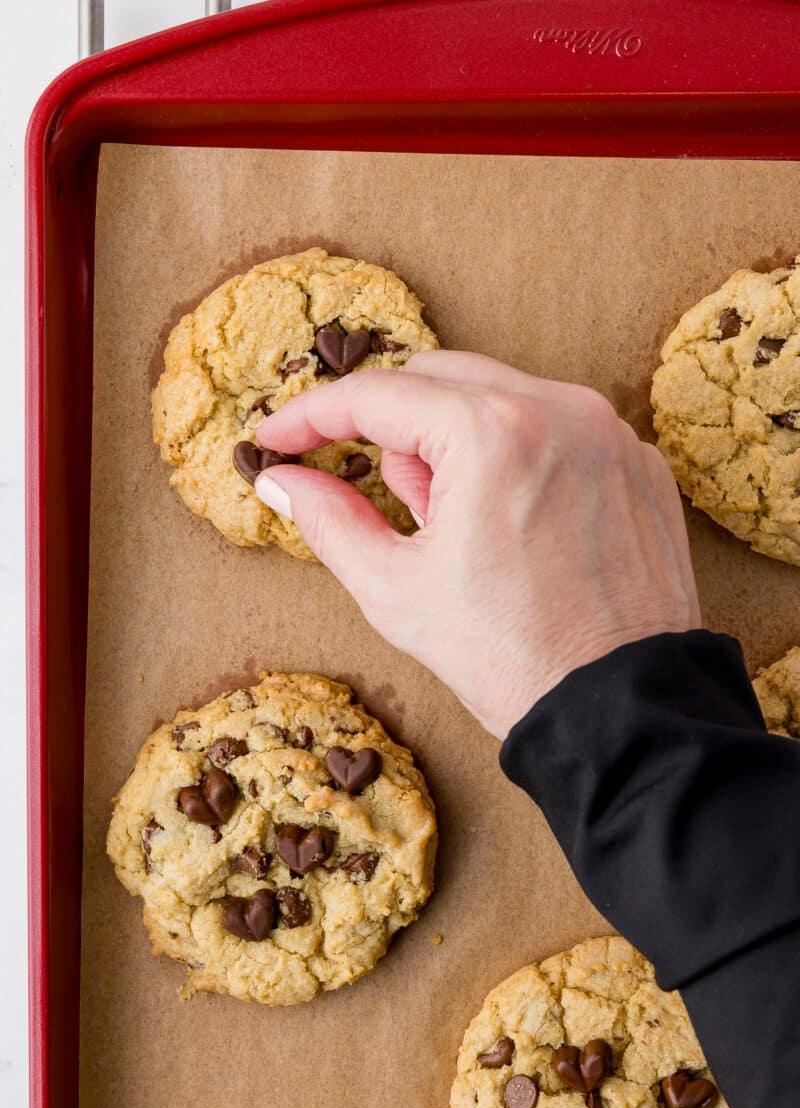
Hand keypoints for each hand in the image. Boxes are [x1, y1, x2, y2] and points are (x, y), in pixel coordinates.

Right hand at [254, 351, 700, 738]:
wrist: (620, 710)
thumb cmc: (510, 657)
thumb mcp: (395, 589)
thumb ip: (328, 520)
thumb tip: (281, 481)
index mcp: (491, 432)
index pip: (375, 395)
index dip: (311, 416)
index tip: (278, 439)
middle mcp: (559, 408)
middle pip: (439, 378)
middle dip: (395, 431)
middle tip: (393, 506)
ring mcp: (608, 431)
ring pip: (501, 398)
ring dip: (459, 445)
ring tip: (466, 532)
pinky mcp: (639, 463)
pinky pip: (558, 430)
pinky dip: (521, 459)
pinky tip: (519, 531)